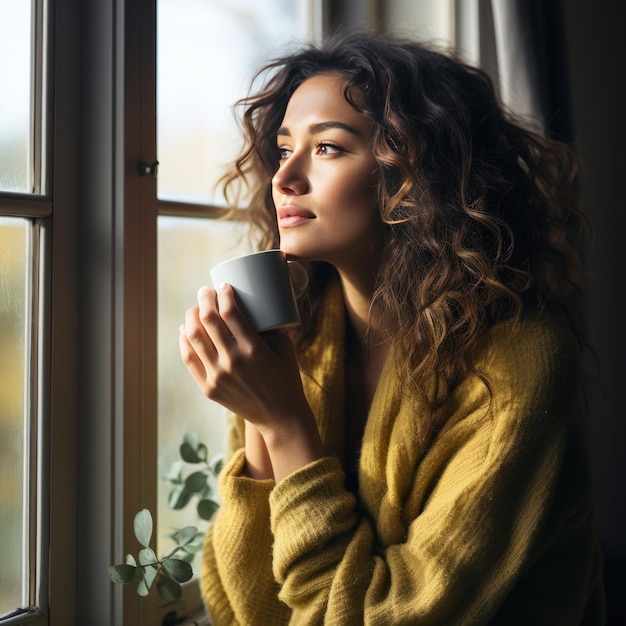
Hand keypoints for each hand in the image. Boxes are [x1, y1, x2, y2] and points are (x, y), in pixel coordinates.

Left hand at [179, 284, 313, 435]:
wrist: (280, 417)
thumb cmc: (286, 379)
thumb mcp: (285, 349)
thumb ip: (271, 328)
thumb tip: (258, 307)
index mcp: (254, 350)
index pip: (231, 312)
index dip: (224, 294)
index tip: (224, 286)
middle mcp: (233, 361)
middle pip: (208, 320)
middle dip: (204, 299)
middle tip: (206, 291)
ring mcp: (218, 376)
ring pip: (194, 337)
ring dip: (191, 317)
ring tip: (195, 308)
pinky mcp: (209, 388)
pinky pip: (189, 359)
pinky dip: (184, 341)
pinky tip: (186, 330)